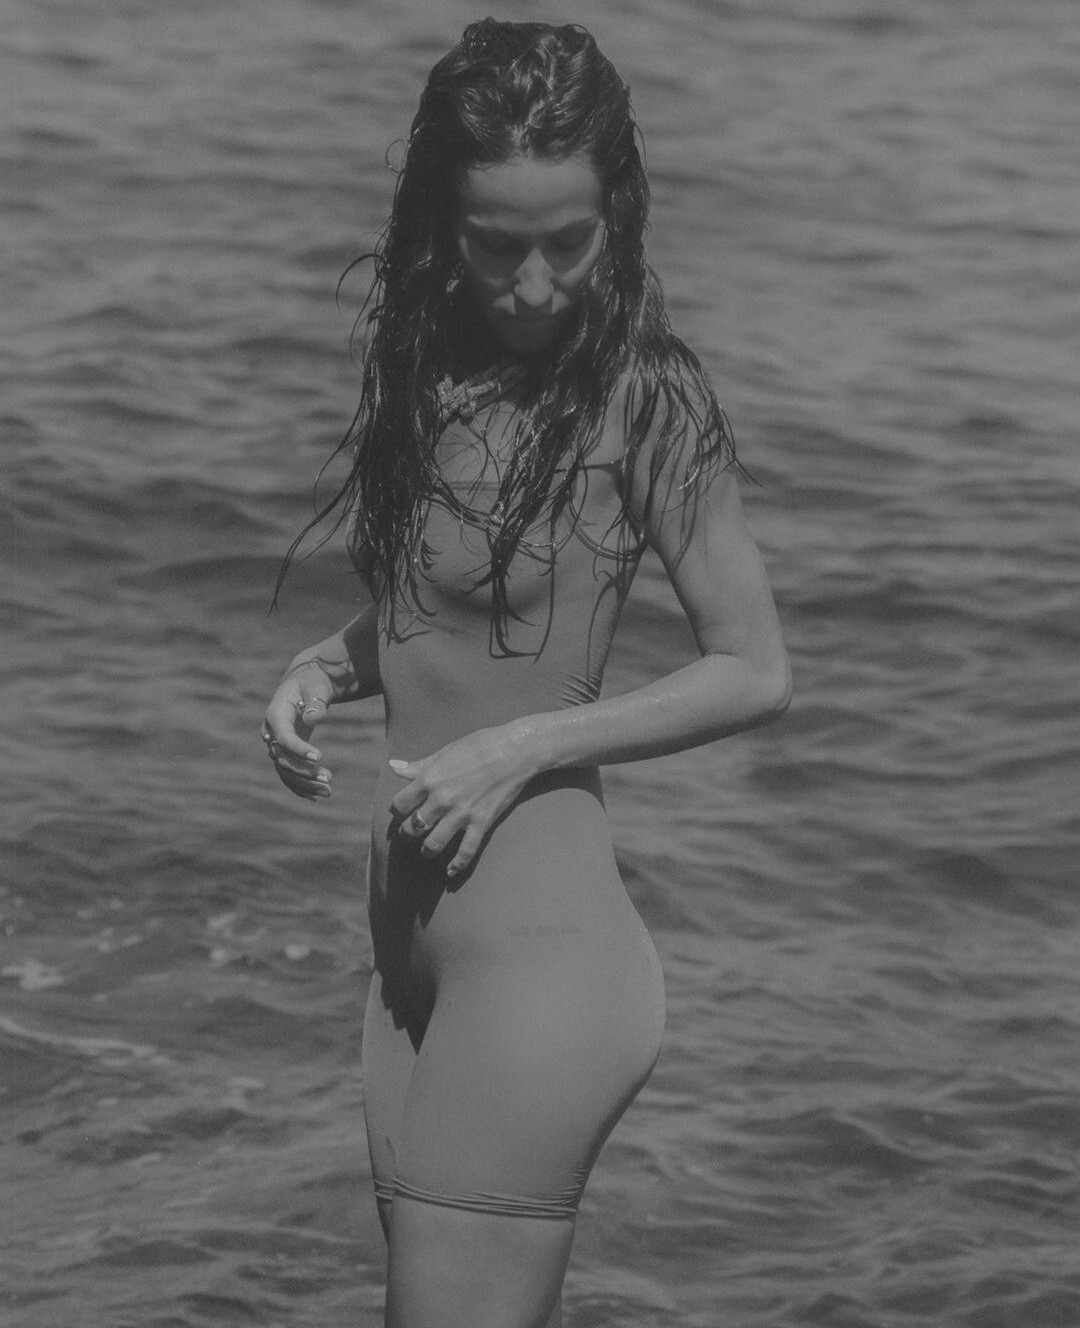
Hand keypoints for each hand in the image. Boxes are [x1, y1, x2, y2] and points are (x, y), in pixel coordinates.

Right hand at [261, 660, 334, 799]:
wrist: (306, 682)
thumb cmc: (313, 682)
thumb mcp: (316, 686)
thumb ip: (316, 702)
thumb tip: (313, 719)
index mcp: (276, 713)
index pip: (283, 736)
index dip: (298, 748)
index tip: (320, 757)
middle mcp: (271, 731)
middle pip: (282, 757)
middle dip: (304, 770)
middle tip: (329, 778)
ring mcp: (276, 743)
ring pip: (284, 770)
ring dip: (304, 784)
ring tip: (328, 792)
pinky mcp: (285, 751)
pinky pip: (288, 773)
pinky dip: (301, 786)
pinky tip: (318, 796)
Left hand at [389, 722, 540, 875]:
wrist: (515, 751)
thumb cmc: (480, 745)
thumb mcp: (446, 751)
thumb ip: (419, 764)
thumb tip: (394, 766)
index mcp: (430, 779)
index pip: (400, 803)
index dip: (399, 808)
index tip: (403, 810)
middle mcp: (442, 799)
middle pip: (413, 826)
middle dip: (408, 832)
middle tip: (410, 833)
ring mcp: (462, 813)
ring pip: (433, 843)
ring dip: (427, 851)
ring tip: (426, 852)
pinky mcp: (481, 823)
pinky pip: (465, 851)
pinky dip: (457, 865)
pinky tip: (451, 871)